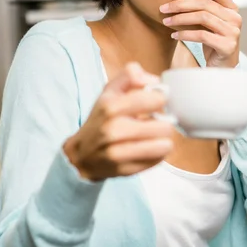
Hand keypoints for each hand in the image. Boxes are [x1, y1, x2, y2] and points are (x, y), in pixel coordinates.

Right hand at [64, 63, 173, 180]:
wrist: (82, 154)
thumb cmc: (101, 119)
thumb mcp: (109, 91)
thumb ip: (130, 75)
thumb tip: (154, 80)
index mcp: (111, 106)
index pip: (154, 100)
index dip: (161, 99)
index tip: (156, 102)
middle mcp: (113, 130)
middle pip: (164, 126)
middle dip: (164, 122)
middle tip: (156, 122)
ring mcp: (119, 153)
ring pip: (164, 145)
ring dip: (163, 140)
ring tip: (154, 136)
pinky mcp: (125, 170)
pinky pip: (158, 161)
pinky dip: (157, 154)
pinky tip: (148, 148)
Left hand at [159, 0, 241, 67]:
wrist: (221, 68)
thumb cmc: (212, 42)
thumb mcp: (209, 23)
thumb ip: (203, 8)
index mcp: (232, 9)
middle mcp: (235, 18)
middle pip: (206, 4)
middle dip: (181, 4)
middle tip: (164, 8)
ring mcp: (233, 32)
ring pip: (203, 17)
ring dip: (180, 18)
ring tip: (166, 21)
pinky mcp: (227, 46)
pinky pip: (202, 35)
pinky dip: (185, 34)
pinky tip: (174, 35)